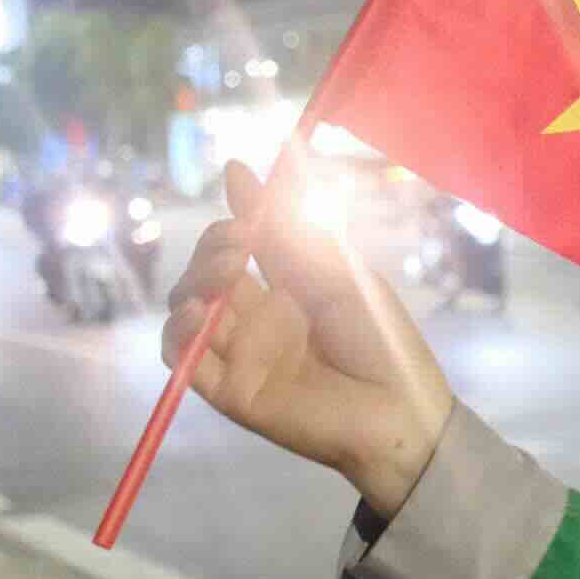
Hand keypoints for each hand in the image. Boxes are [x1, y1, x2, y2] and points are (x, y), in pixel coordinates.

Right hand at [160, 162, 454, 515]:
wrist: (399, 411)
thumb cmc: (382, 340)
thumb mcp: (338, 274)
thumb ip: (290, 229)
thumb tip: (250, 167)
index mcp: (290, 288)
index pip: (241, 243)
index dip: (234, 212)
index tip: (236, 180)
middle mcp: (258, 319)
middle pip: (207, 272)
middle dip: (214, 246)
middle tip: (241, 241)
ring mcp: (240, 353)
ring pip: (187, 309)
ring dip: (194, 281)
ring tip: (226, 272)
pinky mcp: (228, 390)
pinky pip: (182, 358)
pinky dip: (179, 332)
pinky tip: (201, 312)